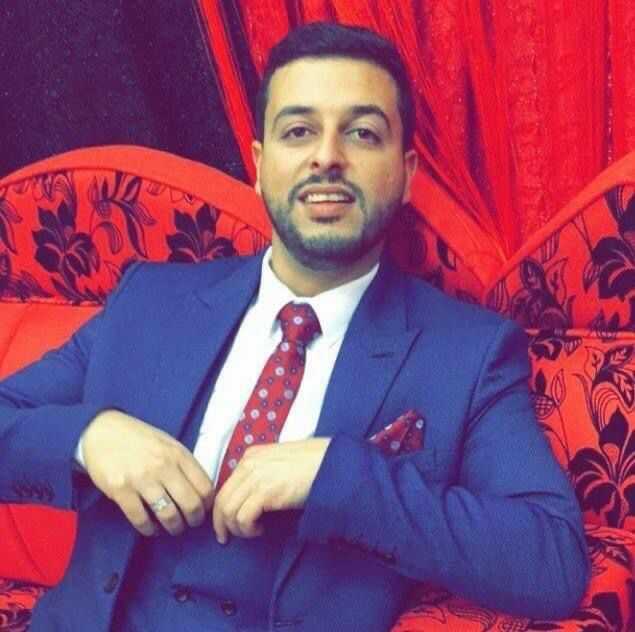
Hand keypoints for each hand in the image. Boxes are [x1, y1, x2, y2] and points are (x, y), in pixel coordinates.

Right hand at [81, 409, 214, 536]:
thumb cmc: (138, 438)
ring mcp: (141, 479)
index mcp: (178, 454)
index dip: (208, 503)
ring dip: (174, 527)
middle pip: (190, 504)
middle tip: (191, 523)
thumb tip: (200, 489)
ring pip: (168, 514)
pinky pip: (141, 519)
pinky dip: (149, 529)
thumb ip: (183, 463)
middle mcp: (163, 466)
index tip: (205, 509)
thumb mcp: (167, 443)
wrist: (102, 431)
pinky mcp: (121, 490)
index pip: (204, 486)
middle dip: (194, 520)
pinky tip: (152, 528)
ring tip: (173, 527)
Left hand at [212, 438, 330, 543]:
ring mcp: (256, 477)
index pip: (225, 486)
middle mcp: (249, 464)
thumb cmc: (313, 464)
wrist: (332, 463)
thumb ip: (264, 473)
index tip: (226, 525)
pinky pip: (243, 518)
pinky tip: (261, 530)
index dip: (222, 509)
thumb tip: (252, 497)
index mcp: (251, 456)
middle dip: (221, 523)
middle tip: (227, 538)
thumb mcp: (281, 463)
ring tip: (254, 532)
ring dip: (238, 529)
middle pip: (222, 500)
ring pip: (229, 511)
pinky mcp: (266, 492)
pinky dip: (248, 529)